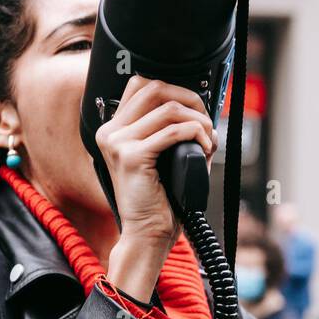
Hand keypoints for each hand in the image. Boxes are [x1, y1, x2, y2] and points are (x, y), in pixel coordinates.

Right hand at [96, 75, 216, 291]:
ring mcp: (117, 143)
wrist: (148, 234)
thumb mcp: (165, 155)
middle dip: (190, 98)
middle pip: (154, 88)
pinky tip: (206, 147)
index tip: (196, 105)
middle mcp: (110, 132)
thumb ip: (175, 129)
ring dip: (199, 120)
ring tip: (209, 137)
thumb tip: (203, 109)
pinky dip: (197, 134)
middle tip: (207, 119)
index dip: (175, 88)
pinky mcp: (130, 157)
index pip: (141, 84)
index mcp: (113, 129)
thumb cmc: (160, 198)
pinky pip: (174, 132)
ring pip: (169, 109)